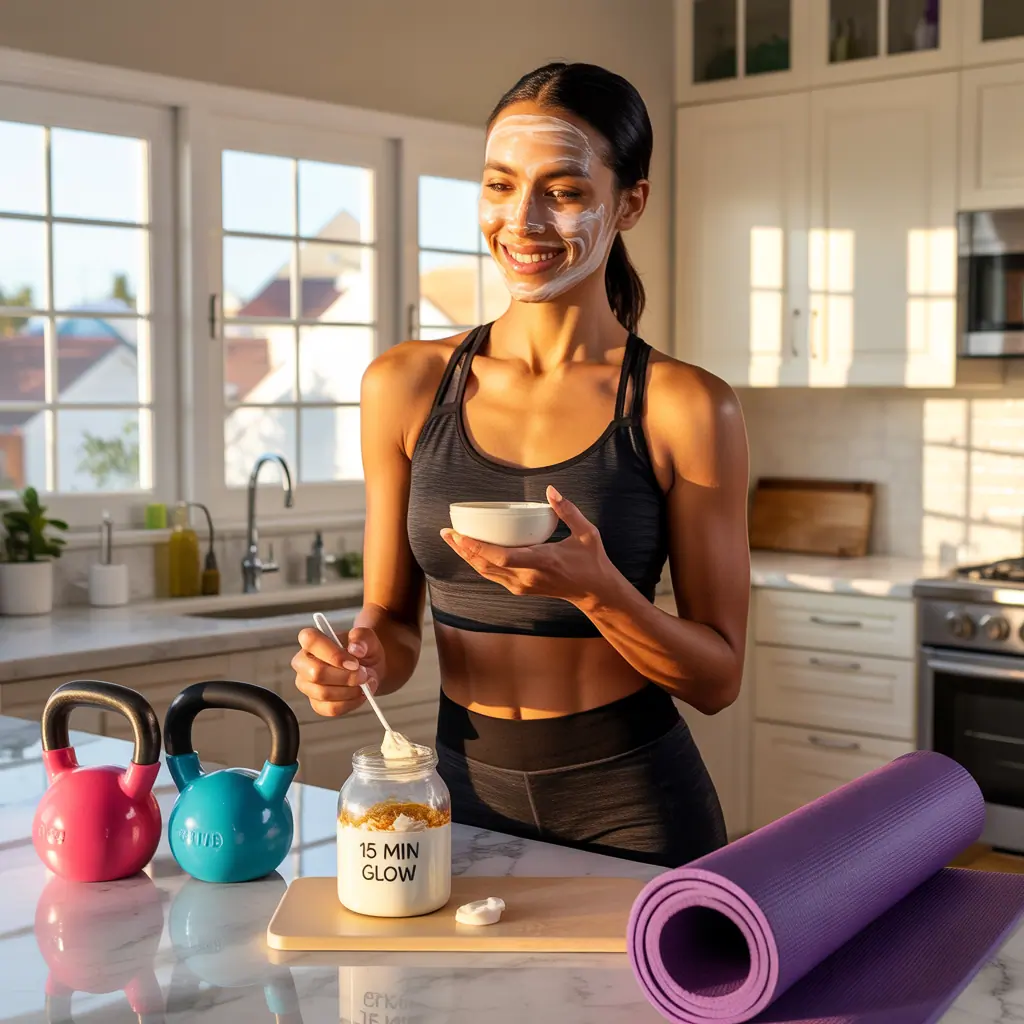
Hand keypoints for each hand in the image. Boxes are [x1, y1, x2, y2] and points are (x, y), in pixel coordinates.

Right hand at [292, 623, 385, 717]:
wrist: (369, 668)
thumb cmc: (363, 651)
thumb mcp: (368, 639)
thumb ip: (362, 637)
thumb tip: (356, 648)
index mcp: (311, 640)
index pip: (310, 641)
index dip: (333, 654)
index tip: (354, 663)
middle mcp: (303, 662)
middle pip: (316, 673)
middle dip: (345, 677)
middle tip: (363, 675)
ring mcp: (307, 685)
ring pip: (324, 693)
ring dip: (350, 690)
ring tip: (365, 683)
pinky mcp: (316, 703)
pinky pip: (330, 708)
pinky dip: (350, 703)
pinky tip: (360, 693)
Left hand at [440, 485, 616, 605]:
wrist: (596, 593)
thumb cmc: (591, 561)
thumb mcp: (586, 532)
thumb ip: (567, 510)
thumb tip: (550, 489)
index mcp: (541, 561)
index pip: (501, 556)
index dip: (476, 546)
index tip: (459, 533)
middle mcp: (526, 577)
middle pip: (485, 565)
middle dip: (462, 549)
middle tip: (446, 532)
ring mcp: (522, 585)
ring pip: (486, 572)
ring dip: (467, 556)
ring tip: (452, 539)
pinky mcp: (520, 588)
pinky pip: (493, 575)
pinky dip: (478, 562)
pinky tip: (469, 550)